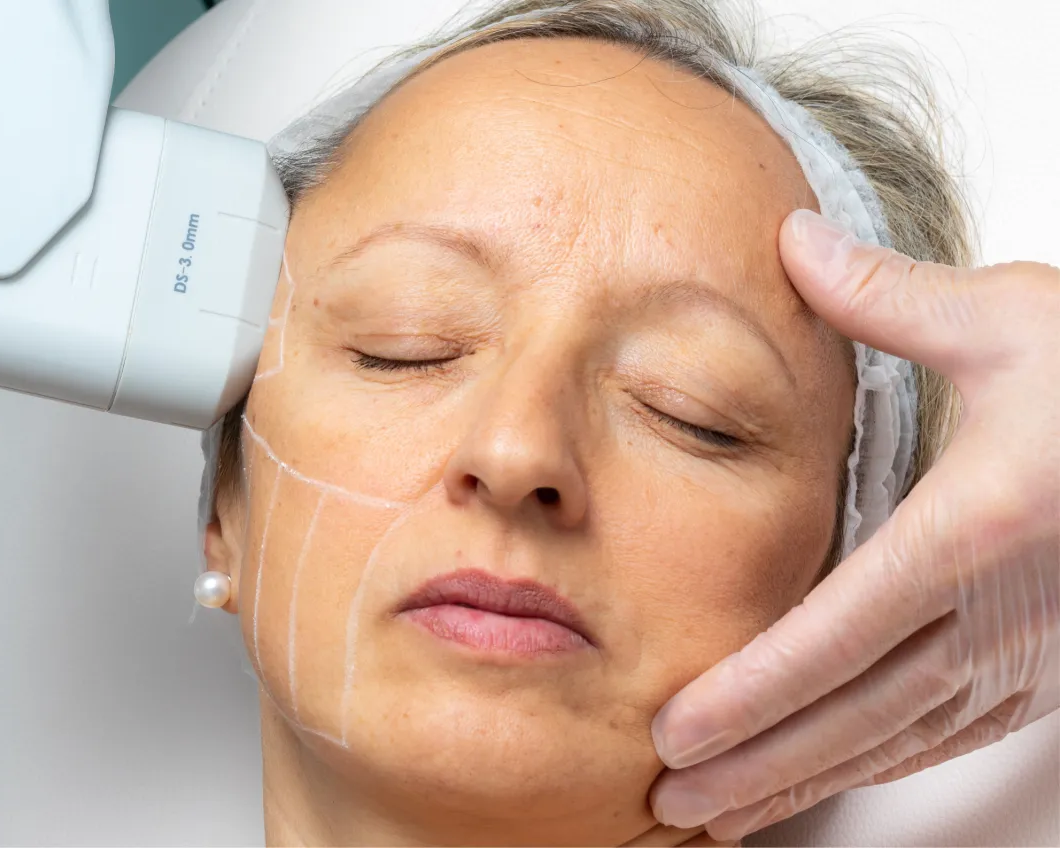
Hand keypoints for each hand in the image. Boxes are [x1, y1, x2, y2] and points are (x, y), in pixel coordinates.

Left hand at [647, 209, 1059, 839]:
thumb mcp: (1013, 319)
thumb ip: (889, 298)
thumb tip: (795, 241)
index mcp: (972, 534)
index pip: (832, 635)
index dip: (747, 693)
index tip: (673, 732)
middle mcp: (999, 616)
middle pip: (851, 715)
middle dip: (753, 765)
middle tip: (669, 803)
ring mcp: (1029, 657)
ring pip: (895, 743)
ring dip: (803, 783)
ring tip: (722, 814)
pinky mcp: (1048, 671)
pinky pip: (945, 737)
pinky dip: (873, 765)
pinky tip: (826, 774)